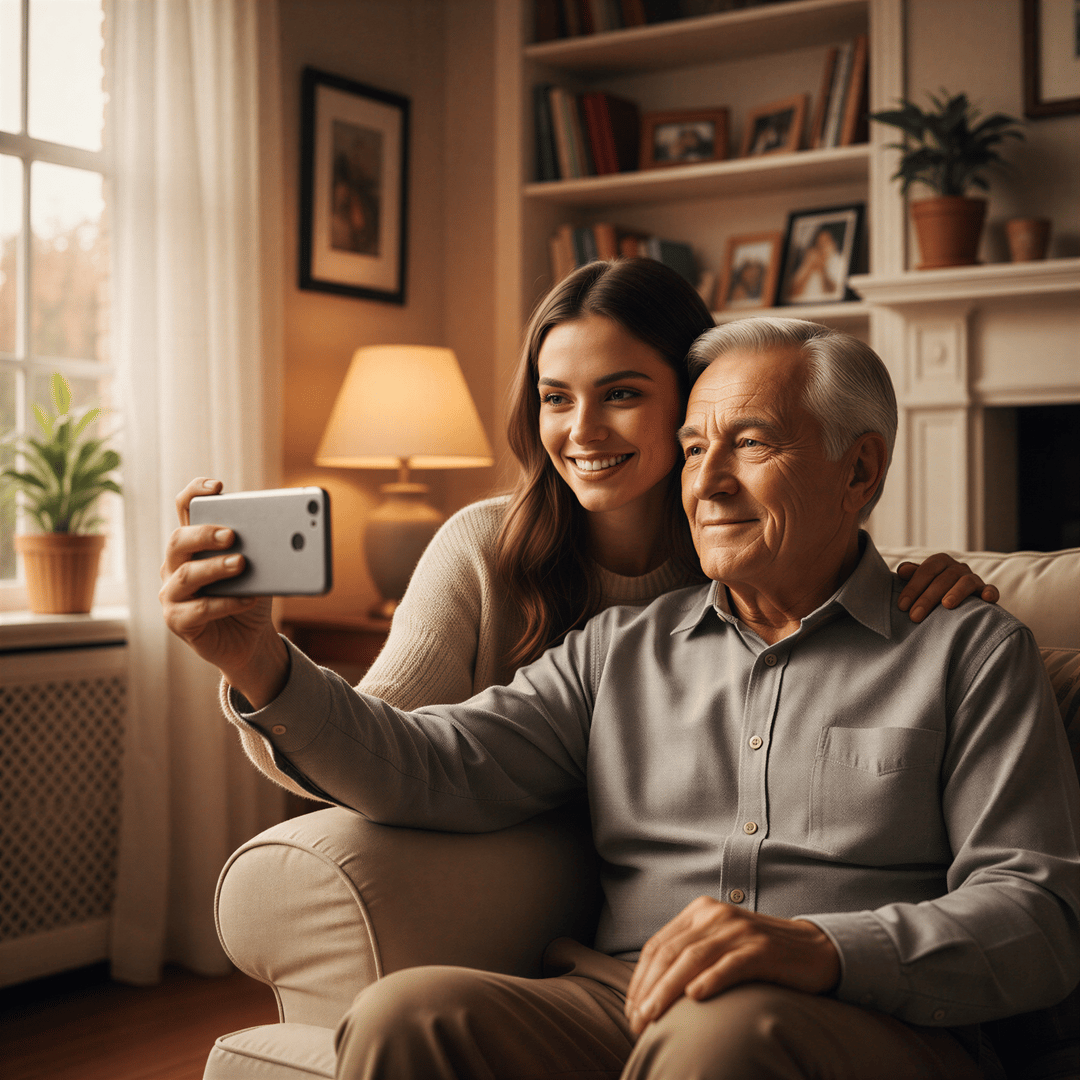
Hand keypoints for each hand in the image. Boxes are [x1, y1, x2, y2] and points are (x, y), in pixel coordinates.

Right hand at [159, 477, 288, 707]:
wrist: (250, 639)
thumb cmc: (252, 595)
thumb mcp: (261, 569)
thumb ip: (264, 550)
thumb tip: (289, 534)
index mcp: (194, 543)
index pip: (185, 508)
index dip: (195, 493)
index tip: (217, 487)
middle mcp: (176, 564)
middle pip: (179, 540)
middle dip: (204, 534)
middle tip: (232, 534)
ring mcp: (172, 593)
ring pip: (185, 575)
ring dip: (214, 568)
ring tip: (241, 564)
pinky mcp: (178, 621)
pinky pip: (197, 611)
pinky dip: (224, 604)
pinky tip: (247, 599)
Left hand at [624, 896, 839, 1035]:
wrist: (814, 949)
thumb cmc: (759, 954)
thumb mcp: (719, 946)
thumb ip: (690, 956)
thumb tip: (650, 992)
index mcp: (699, 912)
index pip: (658, 946)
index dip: (640, 979)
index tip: (630, 1011)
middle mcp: (715, 915)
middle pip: (670, 953)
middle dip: (648, 989)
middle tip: (637, 1022)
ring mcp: (739, 930)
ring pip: (693, 959)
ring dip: (668, 990)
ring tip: (653, 1017)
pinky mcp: (762, 949)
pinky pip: (731, 964)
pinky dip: (711, 979)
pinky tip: (695, 997)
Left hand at [896, 552, 998, 622]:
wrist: (955, 597)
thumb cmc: (932, 589)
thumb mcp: (921, 581)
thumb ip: (912, 575)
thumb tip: (902, 570)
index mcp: (939, 561)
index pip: (926, 571)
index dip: (913, 587)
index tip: (902, 606)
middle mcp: (957, 567)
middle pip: (943, 579)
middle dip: (928, 598)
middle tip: (915, 616)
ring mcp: (973, 578)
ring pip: (965, 582)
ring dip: (956, 593)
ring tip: (946, 605)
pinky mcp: (985, 590)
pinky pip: (990, 589)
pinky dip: (989, 592)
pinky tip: (986, 599)